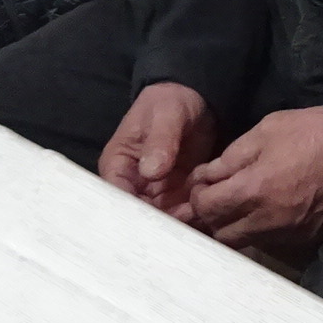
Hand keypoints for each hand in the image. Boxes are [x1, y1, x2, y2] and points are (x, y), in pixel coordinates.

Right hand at [99, 81, 215, 216]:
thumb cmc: (170, 102)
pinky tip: (205, 211)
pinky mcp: (177, 194)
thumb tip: (151, 171)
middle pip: (139, 215)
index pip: (117, 197)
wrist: (196, 100)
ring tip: (197, 213)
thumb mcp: (166, 115)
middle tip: (182, 218)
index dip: (132, 213)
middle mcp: (133, 184)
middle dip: (159, 222)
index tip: (153, 221)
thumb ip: (159, 141)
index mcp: (117, 165)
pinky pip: (181, 212)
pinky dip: (192, 214)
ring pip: (162, 218)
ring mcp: (155, 191)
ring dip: (178, 221)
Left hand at [185, 105, 322, 252]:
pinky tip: (265, 211)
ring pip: (243, 242)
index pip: (206, 207)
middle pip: (220, 233)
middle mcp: (265, 220)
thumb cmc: (310, 133)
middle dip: (212, 215)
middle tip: (217, 197)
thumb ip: (231, 157)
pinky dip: (259, 230)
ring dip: (234, 226)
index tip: (204, 184)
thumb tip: (206, 176)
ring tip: (239, 206)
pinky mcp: (303, 238)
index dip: (198, 196)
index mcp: (252, 190)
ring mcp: (285, 233)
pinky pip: (269, 241)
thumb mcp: (266, 131)